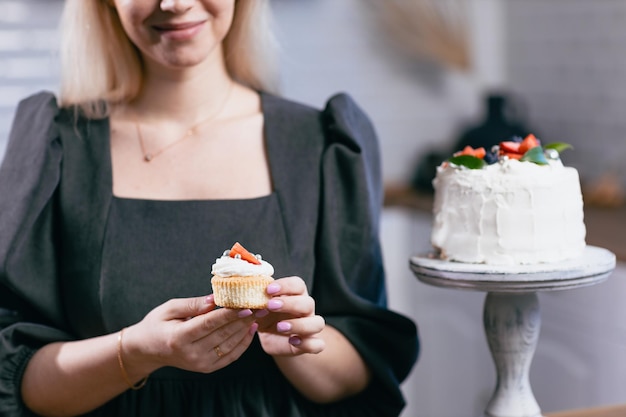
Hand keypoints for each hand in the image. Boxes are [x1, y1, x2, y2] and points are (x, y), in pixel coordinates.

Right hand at [122, 294, 257, 375]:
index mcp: (179, 337)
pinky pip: (230, 356)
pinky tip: (250, 329)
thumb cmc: (157, 324)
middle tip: (260, 306)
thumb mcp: (169, 308)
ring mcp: (199, 363)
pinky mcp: (207, 368)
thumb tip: (215, 298)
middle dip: (243, 320)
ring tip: (258, 315)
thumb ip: (192, 304)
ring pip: (229, 346)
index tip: (246, 306)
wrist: (148, 350)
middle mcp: (190, 354)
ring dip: (246, 330)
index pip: (209, 324)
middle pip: (222, 335)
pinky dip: (243, 343)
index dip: (229, 315)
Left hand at [255, 276, 325, 355]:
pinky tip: (293, 341)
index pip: (298, 284)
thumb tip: (246, 298)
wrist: (272, 337)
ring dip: (300, 324)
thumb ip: (256, 303)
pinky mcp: (310, 343)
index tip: (268, 289)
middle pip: (308, 302)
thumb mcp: (259, 308)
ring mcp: (310, 326)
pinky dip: (307, 343)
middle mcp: (306, 309)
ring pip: (318, 323)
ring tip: (280, 327)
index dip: (286, 285)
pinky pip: (318, 344)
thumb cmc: (267, 316)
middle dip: (290, 303)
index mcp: (295, 294)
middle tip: (271, 306)